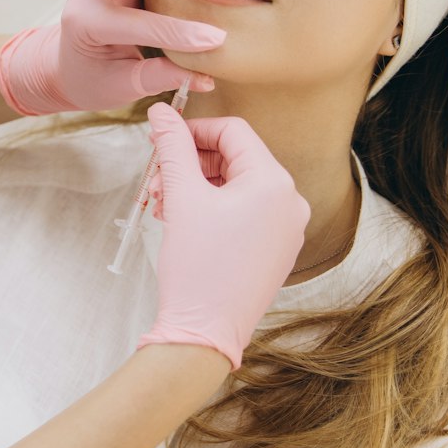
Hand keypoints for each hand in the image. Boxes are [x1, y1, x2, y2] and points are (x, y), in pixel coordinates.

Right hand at [137, 103, 310, 369]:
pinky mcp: (277, 250)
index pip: (233, 131)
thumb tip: (161, 111)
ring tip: (163, 205)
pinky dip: (214, 209)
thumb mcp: (182, 196)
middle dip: (191, 164)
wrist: (205, 335)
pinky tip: (183, 221)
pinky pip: (247, 213)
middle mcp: (291, 202)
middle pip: (236, 158)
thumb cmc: (197, 267)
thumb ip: (172, 146)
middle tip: (156, 180)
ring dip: (197, 187)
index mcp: (274, 182)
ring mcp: (287, 228)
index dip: (193, 130)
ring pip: (238, 186)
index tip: (161, 140)